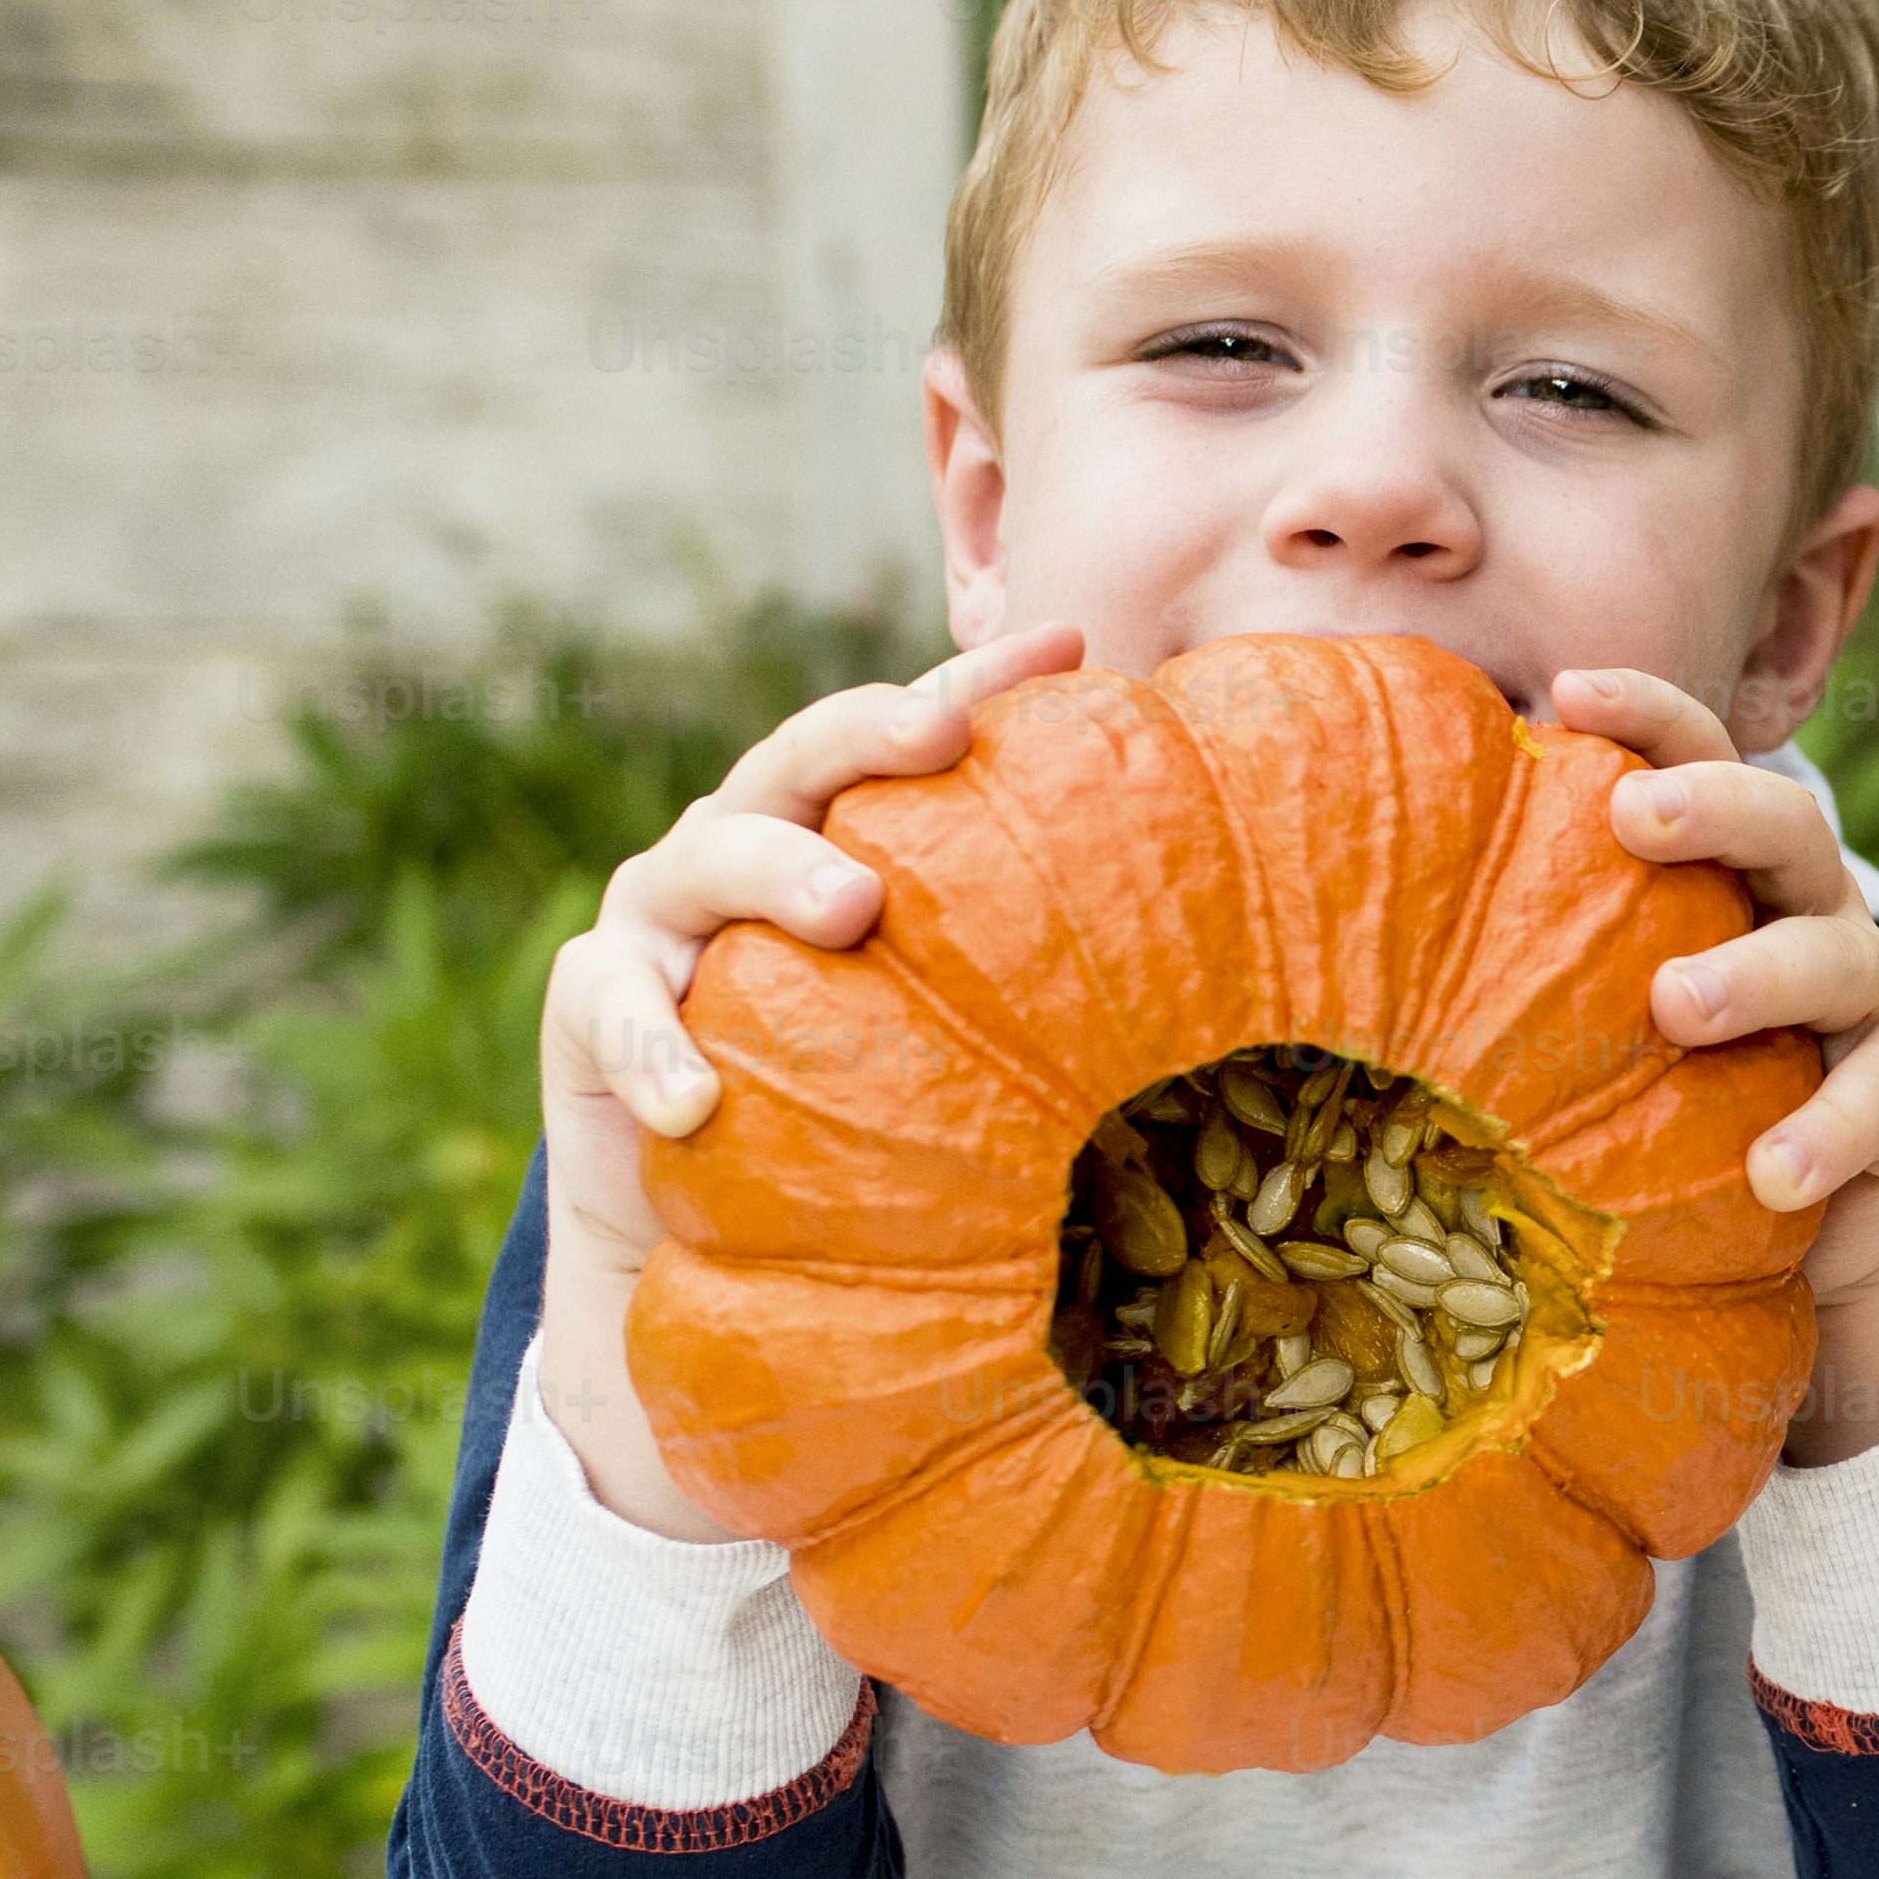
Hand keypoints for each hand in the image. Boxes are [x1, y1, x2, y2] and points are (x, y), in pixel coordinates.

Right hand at [527, 621, 1088, 1535]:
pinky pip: (611, 1009)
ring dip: (776, 872)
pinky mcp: (594, 1011)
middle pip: (805, 758)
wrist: (718, 1233)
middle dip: (876, 737)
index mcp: (853, 833)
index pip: (918, 738)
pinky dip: (653, 1045)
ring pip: (705, 857)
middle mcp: (754, 849)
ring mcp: (665, 924)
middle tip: (944, 737)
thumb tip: (1284, 976)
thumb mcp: (986, 1044)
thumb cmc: (888, 1124)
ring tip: (852, 907)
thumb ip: (1070, 983)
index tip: (1077, 645)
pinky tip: (699, 1099)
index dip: (983, 684)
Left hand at [1549, 668, 1878, 1463]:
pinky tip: (1771, 1172)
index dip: (1650, 715)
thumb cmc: (1670, 1110)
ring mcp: (1873, 1000)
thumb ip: (1522, 957)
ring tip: (1677, 1006)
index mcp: (1733, 873)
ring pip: (1837, 956)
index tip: (1566, 691)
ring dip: (1758, 973)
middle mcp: (1810, 912)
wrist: (1809, 1241)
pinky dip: (1828, 1131)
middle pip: (1788, 824)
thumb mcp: (1594, 1024)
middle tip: (1628, 818)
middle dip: (1714, 807)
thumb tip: (1338, 903)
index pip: (1701, 759)